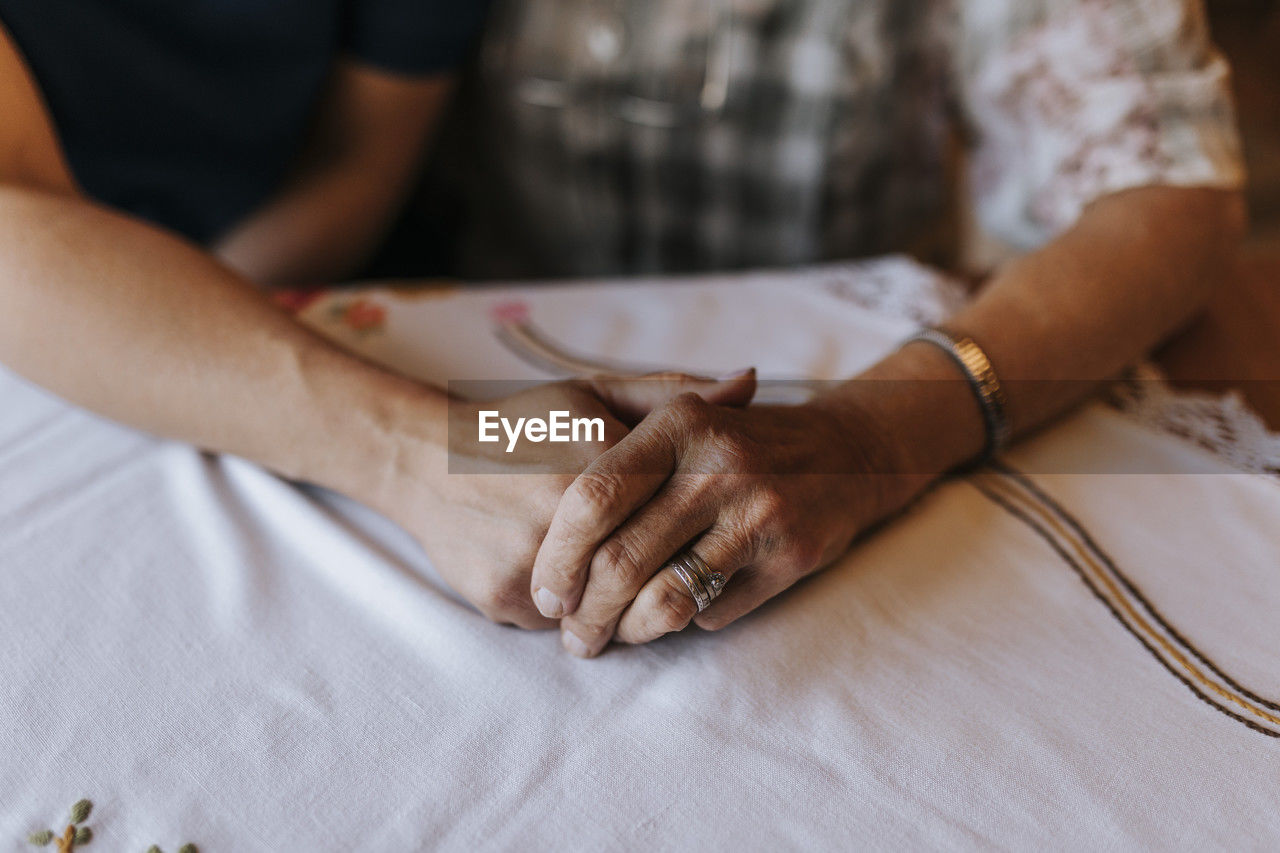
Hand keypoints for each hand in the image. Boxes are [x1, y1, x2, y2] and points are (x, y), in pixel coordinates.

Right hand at [379, 374, 755, 628]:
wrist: (423, 459)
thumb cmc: (521, 423)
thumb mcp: (593, 395)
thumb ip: (672, 395)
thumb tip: (750, 381)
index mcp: (593, 458)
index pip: (675, 514)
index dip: (693, 530)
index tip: (700, 531)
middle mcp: (561, 515)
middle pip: (645, 571)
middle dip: (665, 576)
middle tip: (674, 567)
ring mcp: (530, 564)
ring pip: (607, 608)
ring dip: (623, 602)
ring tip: (625, 576)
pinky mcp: (503, 601)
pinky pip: (562, 625)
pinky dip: (577, 611)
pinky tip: (574, 584)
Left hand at [531, 389, 913, 655]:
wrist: (848, 454)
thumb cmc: (738, 438)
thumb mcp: (679, 411)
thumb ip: (611, 436)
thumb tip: (545, 491)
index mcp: (679, 424)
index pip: (595, 499)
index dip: (559, 555)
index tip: (545, 590)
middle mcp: (720, 466)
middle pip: (623, 560)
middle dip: (585, 611)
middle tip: (570, 632)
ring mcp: (760, 514)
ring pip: (667, 599)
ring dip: (627, 631)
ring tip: (606, 638)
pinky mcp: (791, 559)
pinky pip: (712, 612)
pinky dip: (682, 620)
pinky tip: (669, 612)